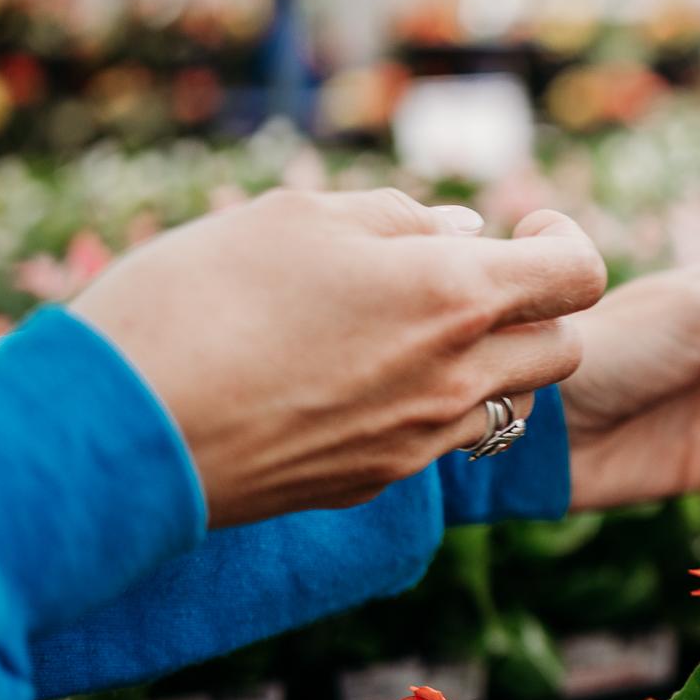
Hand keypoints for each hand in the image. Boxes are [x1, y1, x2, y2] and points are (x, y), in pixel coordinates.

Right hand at [73, 189, 606, 525]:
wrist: (118, 429)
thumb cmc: (202, 296)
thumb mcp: (299, 217)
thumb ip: (400, 219)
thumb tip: (464, 231)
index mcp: (453, 295)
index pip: (580, 273)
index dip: (565, 241)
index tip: (523, 227)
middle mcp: (456, 377)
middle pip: (565, 347)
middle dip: (538, 308)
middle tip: (471, 279)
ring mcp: (420, 441)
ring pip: (509, 400)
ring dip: (491, 361)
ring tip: (414, 329)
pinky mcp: (375, 482)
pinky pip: (441, 441)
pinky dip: (431, 406)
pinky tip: (357, 380)